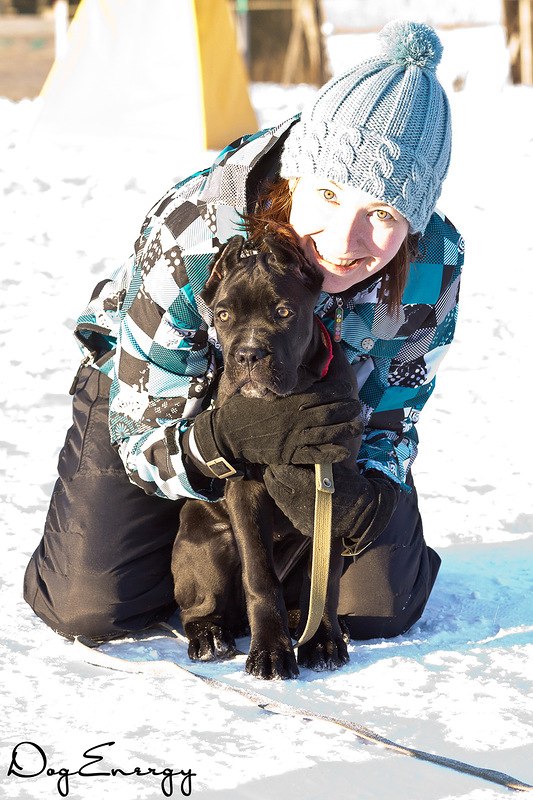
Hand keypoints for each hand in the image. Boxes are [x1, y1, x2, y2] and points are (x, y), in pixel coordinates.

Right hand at [192, 379, 361, 472]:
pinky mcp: (288, 454)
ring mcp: (293, 437)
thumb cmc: (243, 410)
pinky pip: (314, 455)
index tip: (348, 389)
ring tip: (358, 426)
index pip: (322, 393)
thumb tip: (297, 377)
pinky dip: (330, 454)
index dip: (339, 391)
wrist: (228, 435)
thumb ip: (281, 387)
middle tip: (358, 407)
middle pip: (330, 412)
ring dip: (345, 429)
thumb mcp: (262, 392)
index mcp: (290, 400)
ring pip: (326, 433)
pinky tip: (343, 452)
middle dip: (347, 409)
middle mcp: (296, 418)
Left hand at [263, 463, 398, 552]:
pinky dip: (283, 498)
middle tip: (274, 463)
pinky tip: (286, 490)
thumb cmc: (350, 486)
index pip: (282, 470)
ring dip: (275, 485)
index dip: (279, 461)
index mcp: (308, 486)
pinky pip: (285, 509)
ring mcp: (298, 517)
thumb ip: (314, 459)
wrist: (363, 514)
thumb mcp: (333, 467)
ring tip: (277, 475)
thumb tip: (296, 445)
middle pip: (274, 484)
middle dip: (272, 472)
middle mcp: (299, 503)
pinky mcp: (300, 526)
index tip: (280, 454)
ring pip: (276, 498)